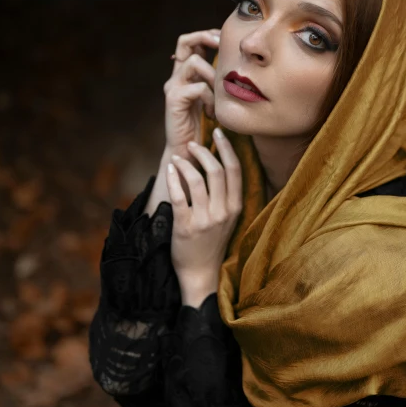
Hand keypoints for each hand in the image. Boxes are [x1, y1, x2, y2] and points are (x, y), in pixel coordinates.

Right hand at [163, 29, 220, 164]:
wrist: (186, 151)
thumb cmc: (203, 126)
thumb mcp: (214, 99)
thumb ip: (219, 83)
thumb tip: (241, 68)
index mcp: (185, 73)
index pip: (191, 41)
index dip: (208, 35)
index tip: (225, 40)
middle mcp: (176, 76)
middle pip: (184, 41)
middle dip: (205, 37)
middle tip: (222, 44)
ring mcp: (173, 87)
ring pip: (194, 62)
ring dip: (213, 74)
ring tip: (219, 94)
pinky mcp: (174, 100)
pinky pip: (198, 88)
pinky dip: (210, 98)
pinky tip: (212, 113)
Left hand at [166, 127, 242, 303]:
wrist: (201, 274)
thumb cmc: (212, 243)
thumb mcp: (227, 219)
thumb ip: (226, 195)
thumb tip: (216, 163)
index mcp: (235, 207)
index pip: (235, 170)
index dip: (227, 148)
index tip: (219, 132)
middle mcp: (223, 212)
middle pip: (217, 171)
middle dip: (204, 151)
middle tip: (194, 144)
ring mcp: (205, 220)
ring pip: (197, 180)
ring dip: (186, 163)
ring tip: (179, 156)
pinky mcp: (186, 226)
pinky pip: (179, 195)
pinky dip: (174, 178)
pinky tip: (170, 169)